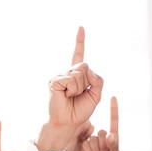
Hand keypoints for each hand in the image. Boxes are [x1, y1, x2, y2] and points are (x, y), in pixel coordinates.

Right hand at [41, 27, 103, 150]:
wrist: (68, 123)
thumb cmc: (79, 111)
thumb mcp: (95, 96)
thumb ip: (97, 81)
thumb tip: (88, 68)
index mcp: (77, 75)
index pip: (79, 55)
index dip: (80, 41)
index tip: (81, 28)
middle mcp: (67, 73)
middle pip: (86, 67)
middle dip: (87, 82)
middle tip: (78, 95)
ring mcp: (60, 76)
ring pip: (80, 73)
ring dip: (80, 88)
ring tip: (71, 97)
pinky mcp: (54, 81)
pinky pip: (71, 79)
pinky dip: (72, 90)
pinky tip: (66, 96)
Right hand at [81, 97, 120, 150]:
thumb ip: (114, 147)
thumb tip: (111, 136)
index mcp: (113, 137)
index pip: (114, 121)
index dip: (113, 109)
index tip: (113, 97)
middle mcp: (103, 137)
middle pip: (101, 133)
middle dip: (103, 147)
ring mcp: (94, 141)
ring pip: (93, 140)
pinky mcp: (85, 146)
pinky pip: (85, 145)